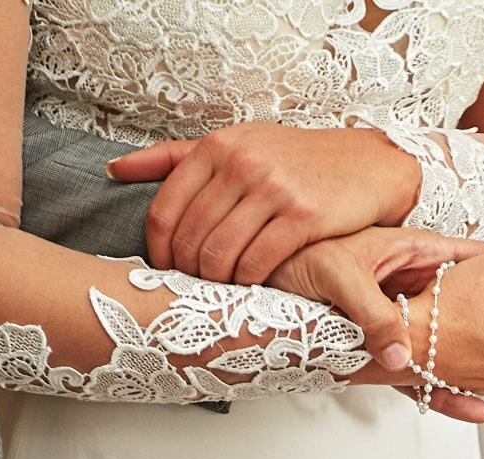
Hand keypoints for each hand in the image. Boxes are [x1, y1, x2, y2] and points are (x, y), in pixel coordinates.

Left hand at [108, 125, 419, 284]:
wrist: (366, 164)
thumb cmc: (295, 160)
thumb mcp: (235, 144)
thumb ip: (174, 158)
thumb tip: (116, 168)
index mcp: (216, 147)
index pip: (165, 212)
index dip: (159, 253)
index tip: (167, 272)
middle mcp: (241, 163)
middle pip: (190, 238)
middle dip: (187, 273)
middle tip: (198, 288)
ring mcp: (273, 188)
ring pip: (220, 255)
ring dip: (217, 283)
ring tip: (224, 289)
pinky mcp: (303, 215)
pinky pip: (258, 262)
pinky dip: (249, 282)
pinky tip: (253, 286)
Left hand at [269, 225, 483, 369]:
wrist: (260, 293)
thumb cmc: (295, 261)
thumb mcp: (338, 277)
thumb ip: (374, 313)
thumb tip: (401, 355)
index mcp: (412, 251)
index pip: (473, 257)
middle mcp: (415, 284)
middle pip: (474, 304)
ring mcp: (405, 317)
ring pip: (455, 342)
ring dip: (482, 362)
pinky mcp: (387, 345)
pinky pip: (426, 370)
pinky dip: (447, 389)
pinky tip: (473, 408)